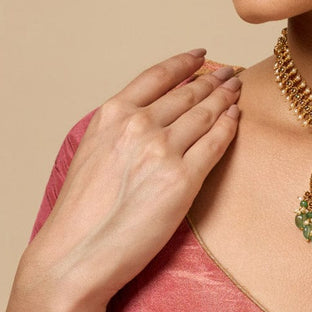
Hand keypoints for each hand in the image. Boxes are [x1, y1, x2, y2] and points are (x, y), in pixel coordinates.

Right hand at [23, 50, 241, 310]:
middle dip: (213, 80)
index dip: (185, 62)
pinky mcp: (184, 179)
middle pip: (189, 93)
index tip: (201, 55)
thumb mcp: (92, 149)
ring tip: (236, 89)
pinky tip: (236, 117)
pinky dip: (230, 126)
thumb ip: (122, 125)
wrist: (75, 256)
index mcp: (113, 114)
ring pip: (206, 113)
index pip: (159, 76)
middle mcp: (140, 125)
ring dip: (226, 97)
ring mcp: (163, 150)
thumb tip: (155, 110)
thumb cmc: (81, 211)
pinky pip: (217, 142)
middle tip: (229, 73)